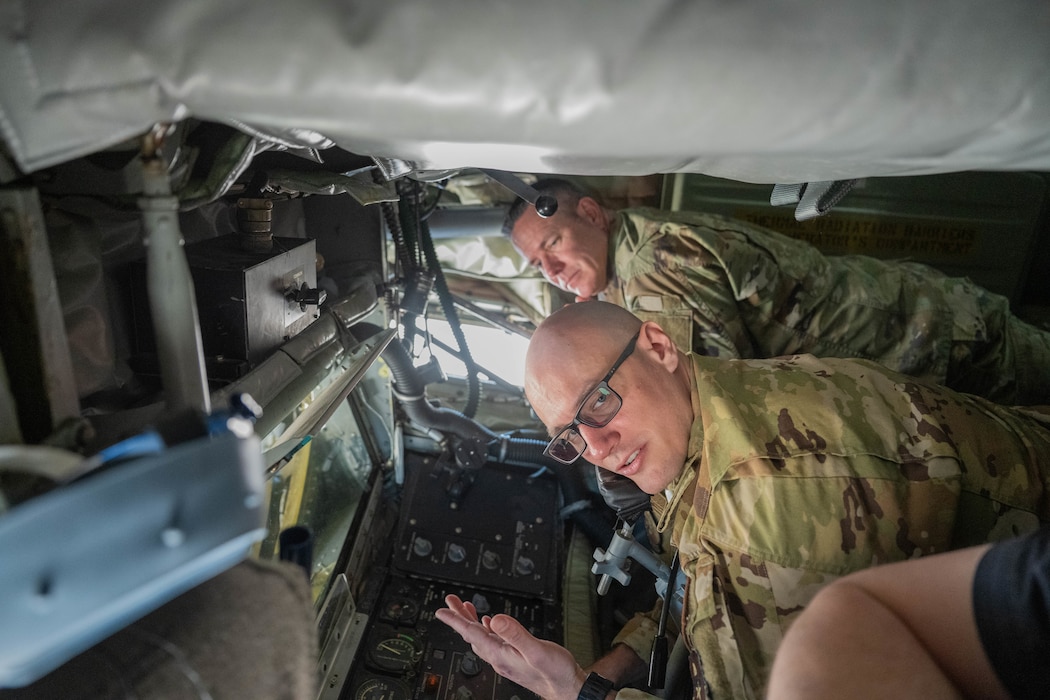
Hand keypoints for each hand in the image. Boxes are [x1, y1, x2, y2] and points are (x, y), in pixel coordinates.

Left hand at [435, 594, 587, 699]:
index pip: (472, 634)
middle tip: (450, 602)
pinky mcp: (514, 658)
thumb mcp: (536, 650)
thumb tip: (494, 619)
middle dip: (460, 617)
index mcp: (501, 655)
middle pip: (472, 635)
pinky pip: (493, 641)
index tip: (441, 611)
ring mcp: (506, 658)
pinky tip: (490, 623)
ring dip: (472, 621)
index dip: (456, 621)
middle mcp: (499, 657)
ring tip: (464, 608)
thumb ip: (515, 634)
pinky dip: (488, 629)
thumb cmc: (555, 673)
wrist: (567, 688)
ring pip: (481, 637)